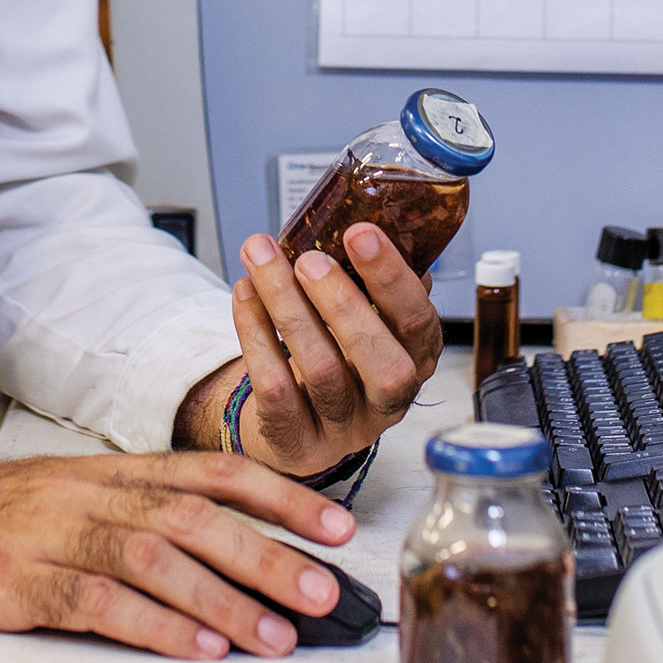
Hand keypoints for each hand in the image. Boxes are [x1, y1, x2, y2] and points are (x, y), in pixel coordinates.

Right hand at [0, 424, 358, 661]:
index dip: (281, 494)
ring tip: (274, 637)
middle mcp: (89, 493)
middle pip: (194, 518)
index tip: (337, 523)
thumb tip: (237, 544)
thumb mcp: (76, 494)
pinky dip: (155, 627)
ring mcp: (52, 536)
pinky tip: (197, 648)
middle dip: (267, 554)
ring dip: (224, 599)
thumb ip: (145, 511)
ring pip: (154, 560)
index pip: (212, 471)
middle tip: (321, 591)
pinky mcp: (18, 584)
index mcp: (111, 469)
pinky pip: (98, 604)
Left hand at [183, 223, 444, 477]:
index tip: (360, 232)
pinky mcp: (299, 443)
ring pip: (321, 371)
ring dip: (286, 306)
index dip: (392, 278)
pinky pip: (276, 390)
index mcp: (415, 357)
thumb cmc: (336, 355)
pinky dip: (255, 335)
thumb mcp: (365, 318)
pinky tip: (244, 294)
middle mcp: (389, 399)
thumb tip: (364, 218)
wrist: (297, 424)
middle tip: (308, 258)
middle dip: (343, 303)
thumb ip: (369, 280)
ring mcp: (345, 427)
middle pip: (381, 363)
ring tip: (260, 258)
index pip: (418, 322)